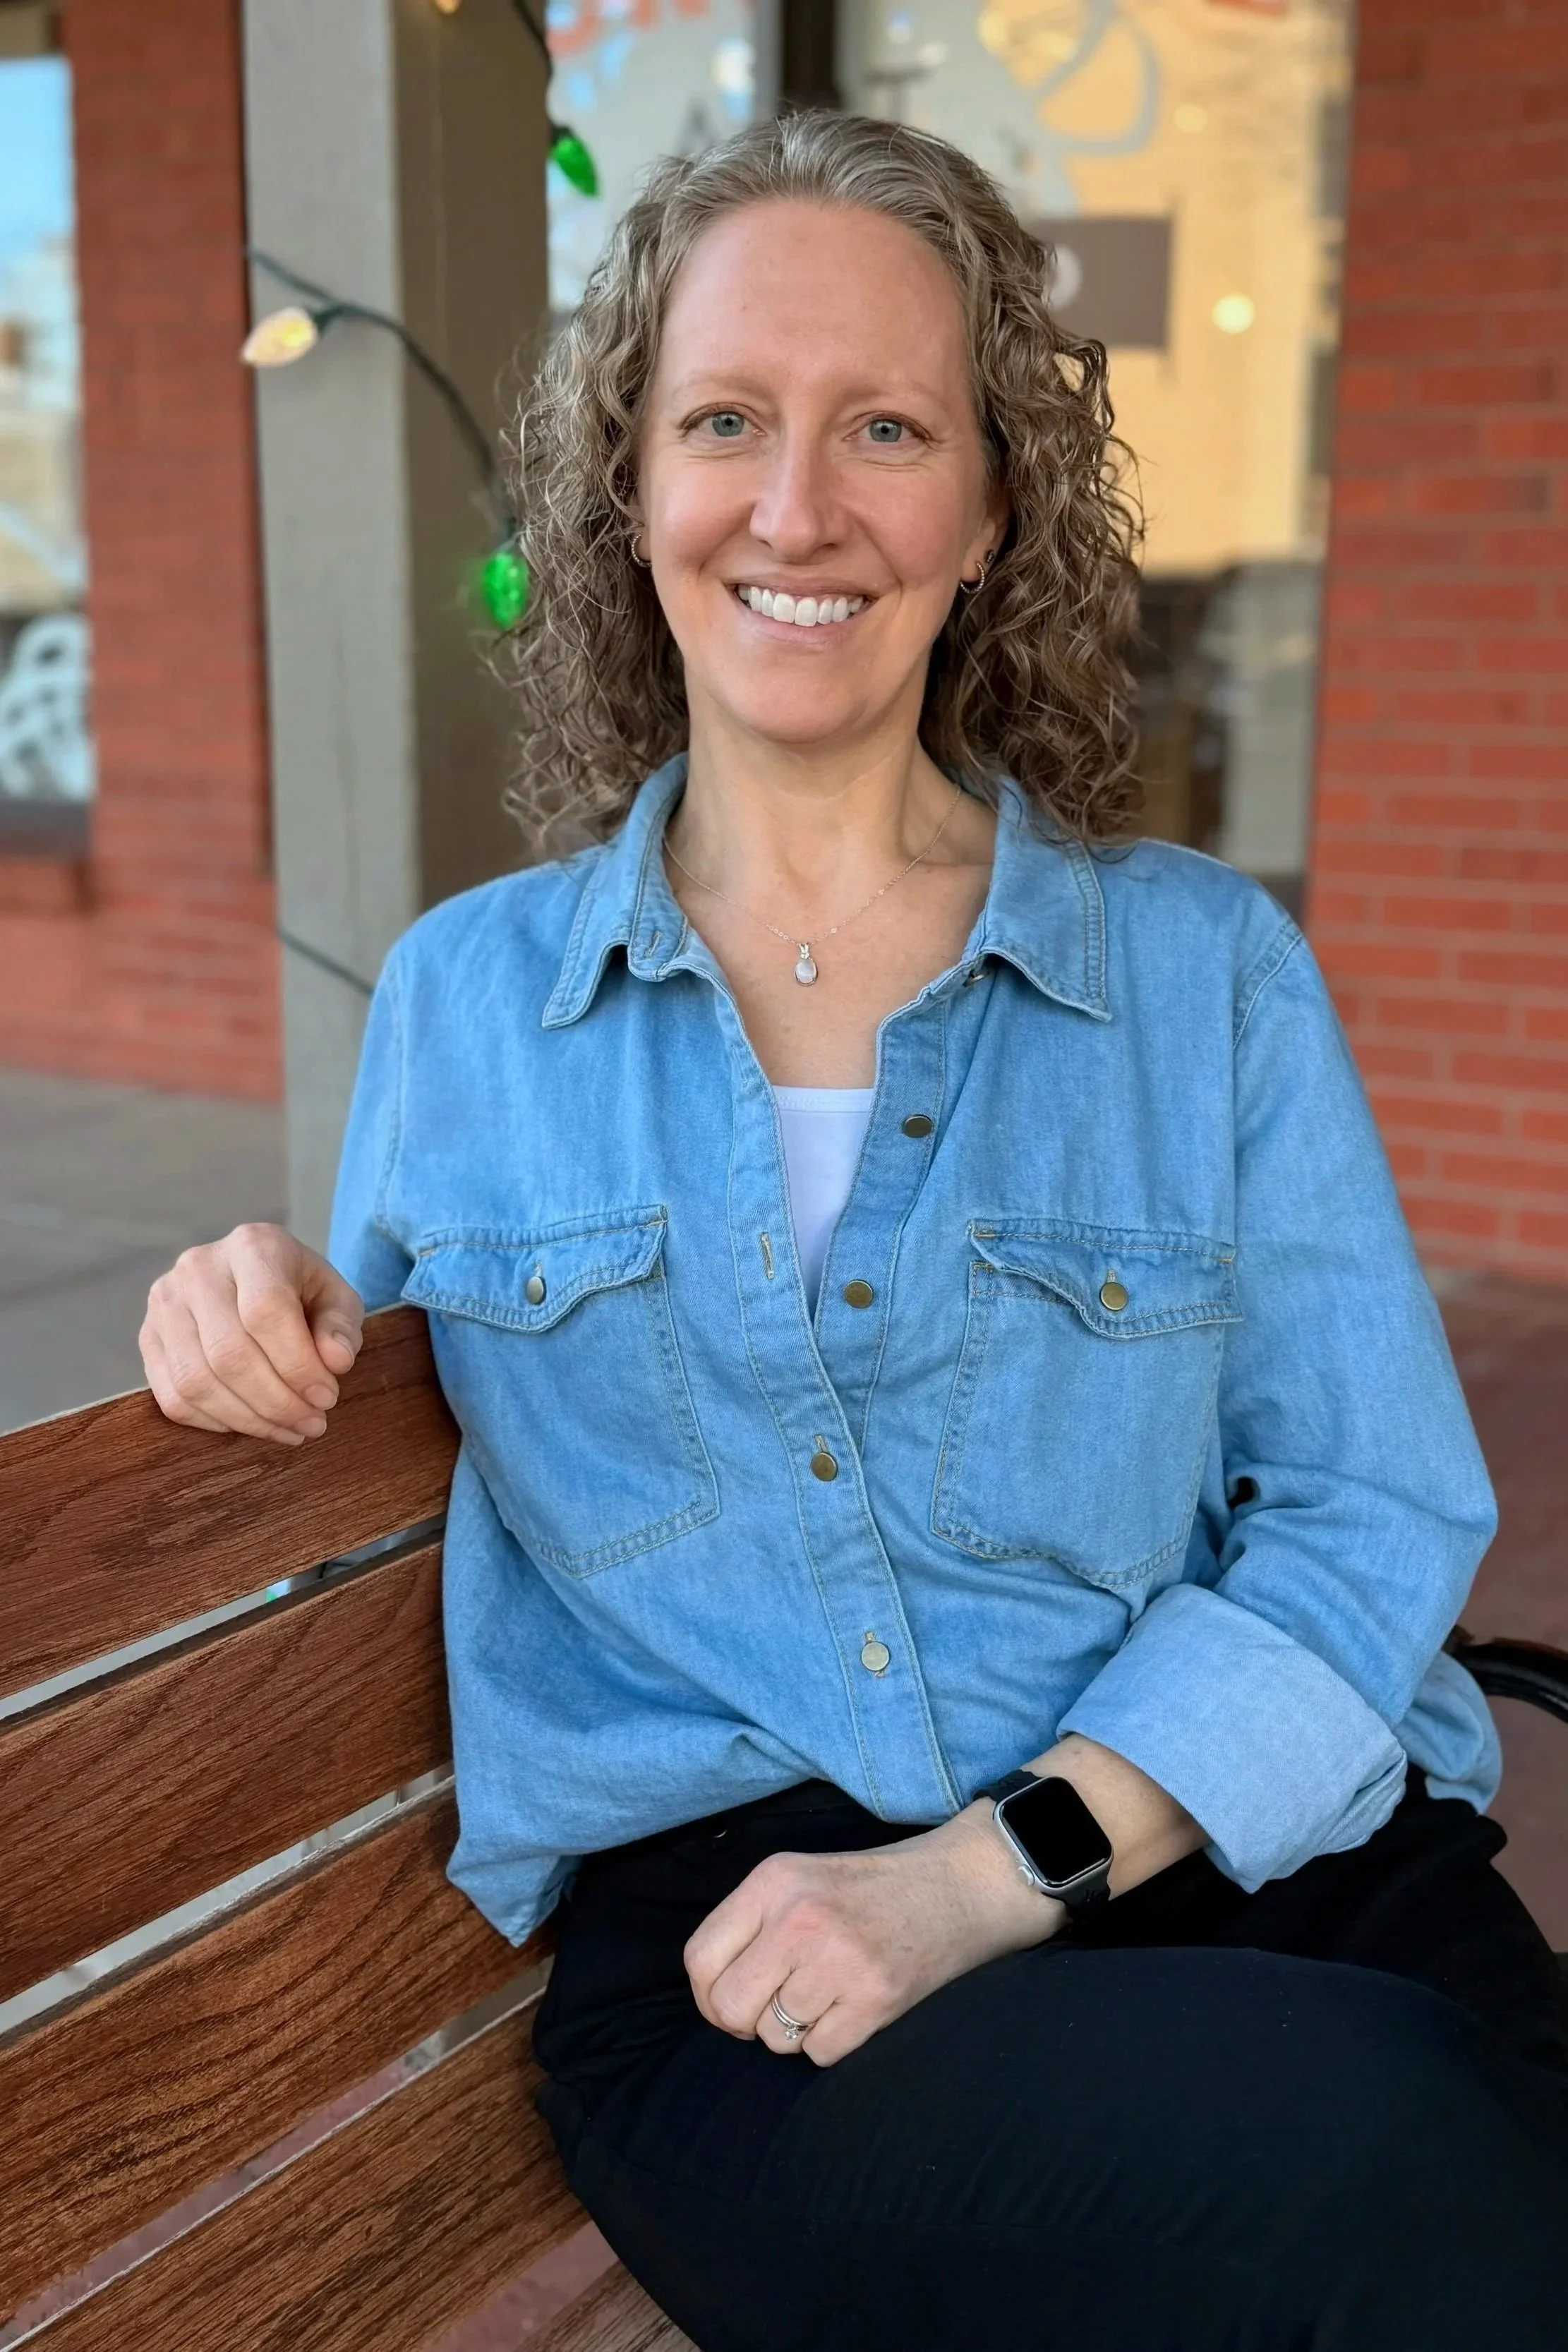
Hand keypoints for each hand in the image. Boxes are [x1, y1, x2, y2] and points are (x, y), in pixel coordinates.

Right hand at [140, 1221, 363, 1444]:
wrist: (255, 1280)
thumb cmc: (301, 1291)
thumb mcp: (335, 1297)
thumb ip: (341, 1326)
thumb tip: (336, 1361)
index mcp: (252, 1246)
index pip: (266, 1311)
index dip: (298, 1364)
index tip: (327, 1397)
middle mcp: (199, 1267)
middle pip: (229, 1352)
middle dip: (277, 1401)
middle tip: (312, 1424)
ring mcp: (165, 1302)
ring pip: (196, 1380)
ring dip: (248, 1419)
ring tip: (288, 1429)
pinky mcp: (147, 1337)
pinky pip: (172, 1397)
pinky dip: (214, 1422)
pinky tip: (250, 1423)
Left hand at [682, 1804, 1062, 2067]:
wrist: (956, 1888)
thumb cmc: (867, 1890)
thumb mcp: (798, 1878)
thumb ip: (751, 1925)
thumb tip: (713, 1996)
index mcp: (772, 1882)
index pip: (699, 1960)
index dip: (708, 1994)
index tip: (732, 1998)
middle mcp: (800, 1918)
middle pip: (729, 2009)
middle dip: (745, 2023)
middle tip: (775, 2008)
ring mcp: (839, 1960)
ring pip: (774, 2038)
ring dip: (794, 2031)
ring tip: (825, 1996)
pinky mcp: (876, 1999)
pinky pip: (818, 2054)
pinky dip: (830, 2043)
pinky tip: (852, 2009)